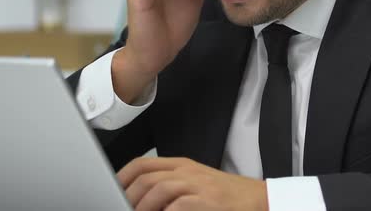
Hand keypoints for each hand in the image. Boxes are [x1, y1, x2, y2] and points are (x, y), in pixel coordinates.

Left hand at [117, 157, 268, 210]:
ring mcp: (198, 185)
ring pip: (158, 189)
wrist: (259, 199)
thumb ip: (171, 185)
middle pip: (146, 178)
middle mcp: (187, 171)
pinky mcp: (209, 201)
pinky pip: (179, 206)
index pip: (142, 163)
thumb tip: (141, 197)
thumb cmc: (225, 195)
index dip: (122, 176)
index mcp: (181, 165)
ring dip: (142, 206)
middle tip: (121, 208)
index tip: (111, 190)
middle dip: (129, 196)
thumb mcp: (195, 182)